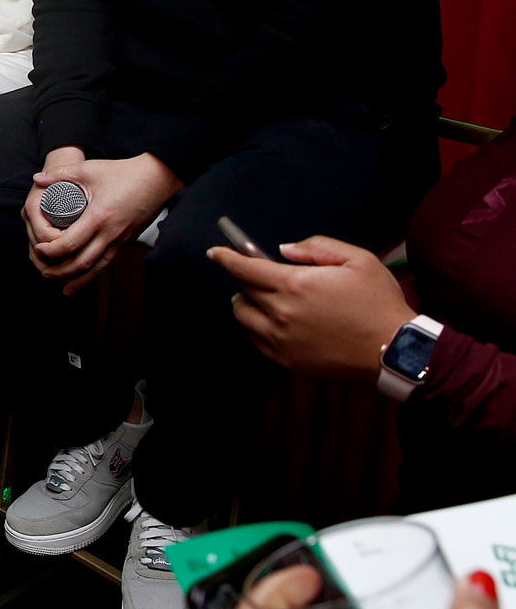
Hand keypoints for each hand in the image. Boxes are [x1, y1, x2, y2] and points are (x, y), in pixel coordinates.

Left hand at [24, 149, 181, 291]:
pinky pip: (107, 262)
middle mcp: (110, 232)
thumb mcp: (89, 169)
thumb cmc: (123, 172)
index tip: (38, 249)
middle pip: (81, 262)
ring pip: (96, 268)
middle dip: (60, 271)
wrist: (158, 178)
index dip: (51, 250)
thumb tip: (37, 178)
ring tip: (60, 285)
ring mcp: (120, 239)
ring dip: (77, 279)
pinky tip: (83, 280)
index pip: (70, 243)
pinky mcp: (125, 241)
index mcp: (98, 216)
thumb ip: (60, 173)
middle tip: (43, 271)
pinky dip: (94, 274)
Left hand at [211, 235, 414, 380]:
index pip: (245, 269)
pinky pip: (257, 341)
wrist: (395, 350)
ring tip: (262, 300)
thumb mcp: (357, 259)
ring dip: (247, 305)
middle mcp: (281, 313)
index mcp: (295, 285)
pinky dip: (258, 328)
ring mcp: (281, 340)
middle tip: (257, 276)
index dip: (227, 258)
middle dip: (245, 280)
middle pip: (243, 292)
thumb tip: (283, 250)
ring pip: (244, 318)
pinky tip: (274, 323)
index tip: (214, 253)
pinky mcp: (287, 361)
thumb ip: (316, 247)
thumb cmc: (379, 302)